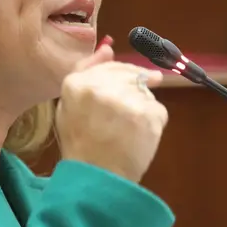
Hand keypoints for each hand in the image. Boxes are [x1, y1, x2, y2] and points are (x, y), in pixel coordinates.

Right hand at [55, 44, 167, 183]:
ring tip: (127, 132)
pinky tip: (138, 138)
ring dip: (141, 108)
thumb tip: (108, 47)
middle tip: (127, 117)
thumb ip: (86, 72)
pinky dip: (153, 123)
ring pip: (145, 93)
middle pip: (130, 76)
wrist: (97, 179)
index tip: (126, 87)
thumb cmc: (81, 144)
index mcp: (77, 84)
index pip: (109, 66)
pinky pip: (157, 110)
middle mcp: (102, 87)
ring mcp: (127, 101)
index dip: (120, 77)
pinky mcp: (149, 115)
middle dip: (132, 92)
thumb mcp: (69, 106)